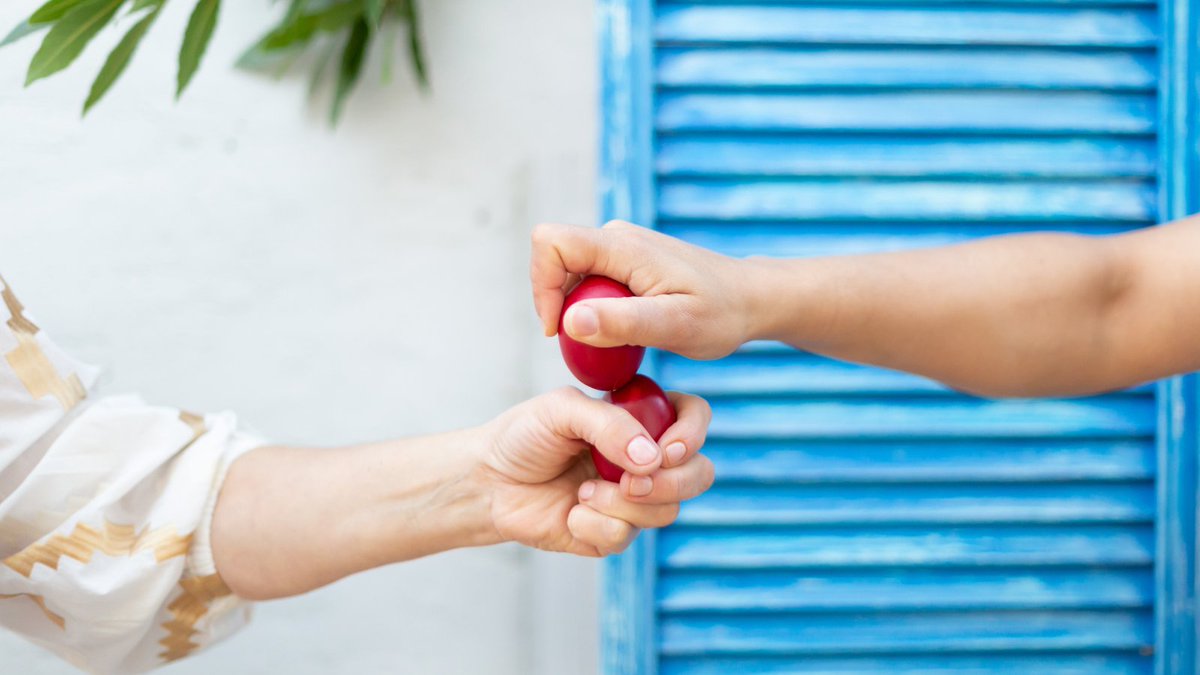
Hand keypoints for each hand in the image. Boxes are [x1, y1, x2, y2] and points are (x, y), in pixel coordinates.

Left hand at [478, 387, 712, 556]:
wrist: (489, 481)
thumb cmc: (524, 436)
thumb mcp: (561, 411)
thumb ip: (608, 425)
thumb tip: (652, 458)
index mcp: (640, 418)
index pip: (693, 419)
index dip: (692, 434)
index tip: (666, 449)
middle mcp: (644, 459)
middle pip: (698, 474)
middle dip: (671, 482)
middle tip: (631, 482)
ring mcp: (633, 498)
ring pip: (666, 510)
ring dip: (623, 504)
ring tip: (583, 492)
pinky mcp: (612, 532)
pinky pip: (625, 536)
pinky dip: (594, 524)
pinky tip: (571, 512)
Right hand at [531, 220, 754, 359]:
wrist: (752, 299)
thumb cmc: (721, 315)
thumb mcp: (675, 327)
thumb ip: (623, 323)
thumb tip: (569, 322)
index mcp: (623, 247)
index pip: (551, 243)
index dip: (542, 286)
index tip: (559, 331)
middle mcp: (616, 238)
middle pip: (554, 259)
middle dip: (556, 305)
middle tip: (588, 347)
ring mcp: (621, 248)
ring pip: (570, 272)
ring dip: (575, 311)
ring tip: (610, 344)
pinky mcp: (626, 262)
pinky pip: (589, 281)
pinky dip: (592, 310)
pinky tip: (622, 335)